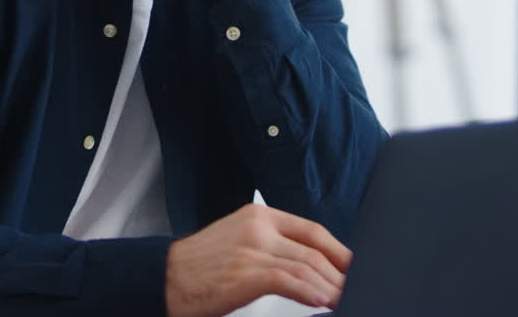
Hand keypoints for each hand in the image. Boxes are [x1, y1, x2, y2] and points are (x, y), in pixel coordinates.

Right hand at [164, 203, 350, 316]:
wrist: (164, 277)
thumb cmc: (200, 265)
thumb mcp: (239, 241)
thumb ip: (271, 245)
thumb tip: (309, 265)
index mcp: (258, 215)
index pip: (312, 230)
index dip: (339, 251)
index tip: (352, 268)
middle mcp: (258, 227)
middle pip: (314, 249)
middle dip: (339, 273)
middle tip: (353, 289)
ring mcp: (251, 249)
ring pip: (306, 265)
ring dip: (330, 287)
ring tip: (343, 300)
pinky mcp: (244, 273)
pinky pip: (288, 280)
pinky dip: (309, 292)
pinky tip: (321, 302)